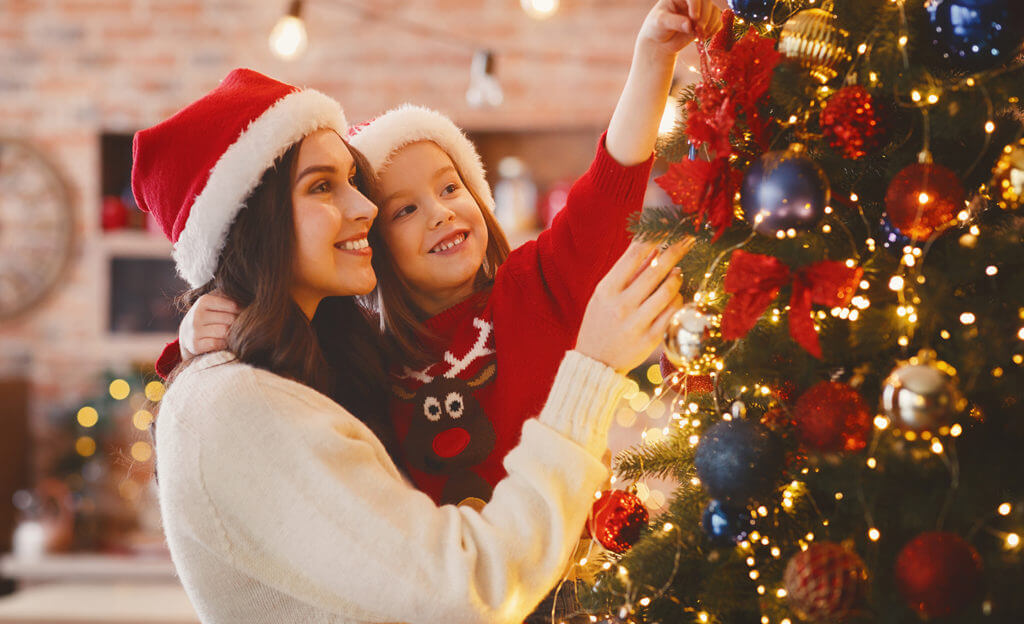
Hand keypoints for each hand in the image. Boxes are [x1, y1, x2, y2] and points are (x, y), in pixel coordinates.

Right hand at [178, 291, 238, 360]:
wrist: (187, 333)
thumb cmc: (208, 316)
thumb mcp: (214, 303)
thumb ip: (229, 299)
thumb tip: (248, 299)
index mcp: (204, 301)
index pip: (233, 306)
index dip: (241, 311)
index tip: (243, 314)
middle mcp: (197, 315)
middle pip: (229, 320)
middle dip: (236, 324)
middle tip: (239, 326)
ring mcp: (194, 330)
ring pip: (224, 332)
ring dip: (231, 334)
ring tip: (232, 333)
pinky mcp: (195, 345)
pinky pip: (217, 344)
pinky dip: (224, 344)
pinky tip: (224, 342)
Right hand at [575, 238, 693, 372]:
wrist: (594, 361)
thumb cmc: (600, 322)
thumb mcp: (604, 295)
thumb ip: (627, 273)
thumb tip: (653, 247)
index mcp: (606, 289)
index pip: (634, 255)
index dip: (655, 237)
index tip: (668, 228)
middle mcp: (621, 305)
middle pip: (656, 270)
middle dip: (676, 251)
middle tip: (688, 240)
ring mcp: (636, 323)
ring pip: (668, 291)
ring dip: (677, 277)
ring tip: (678, 272)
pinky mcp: (650, 339)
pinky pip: (673, 312)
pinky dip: (678, 300)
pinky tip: (676, 296)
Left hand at [636, 0, 722, 56]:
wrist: (660, 42)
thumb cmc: (657, 28)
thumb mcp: (660, 22)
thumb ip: (673, 22)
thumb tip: (689, 25)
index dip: (696, 4)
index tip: (694, 18)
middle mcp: (692, 1)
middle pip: (707, 1)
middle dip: (705, 16)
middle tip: (698, 30)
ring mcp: (700, 11)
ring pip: (714, 11)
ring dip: (711, 24)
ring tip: (700, 35)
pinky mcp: (705, 22)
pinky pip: (717, 22)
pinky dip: (714, 30)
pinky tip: (704, 36)